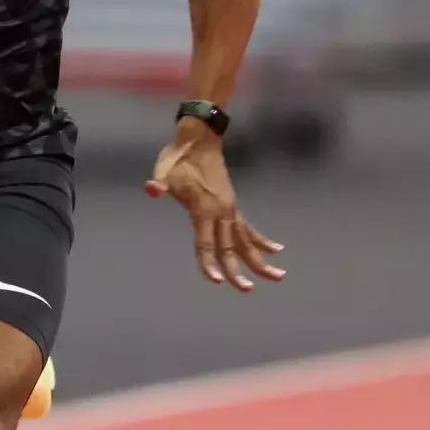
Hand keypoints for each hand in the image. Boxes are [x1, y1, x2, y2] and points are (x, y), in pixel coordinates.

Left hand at [146, 126, 284, 290]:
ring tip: (279, 276)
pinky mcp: (233, 205)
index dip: (209, 264)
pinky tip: (277, 250)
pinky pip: (249, 228)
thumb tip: (151, 188)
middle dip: (238, 272)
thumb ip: (160, 183)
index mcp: (203, 209)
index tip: (218, 281)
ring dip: (260, 260)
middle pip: (229, 248)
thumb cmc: (178, 158)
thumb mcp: (164, 170)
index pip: (206, 243)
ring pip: (245, 241)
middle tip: (247, 290)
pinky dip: (262, 241)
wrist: (199, 139)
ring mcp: (229, 209)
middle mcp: (220, 212)